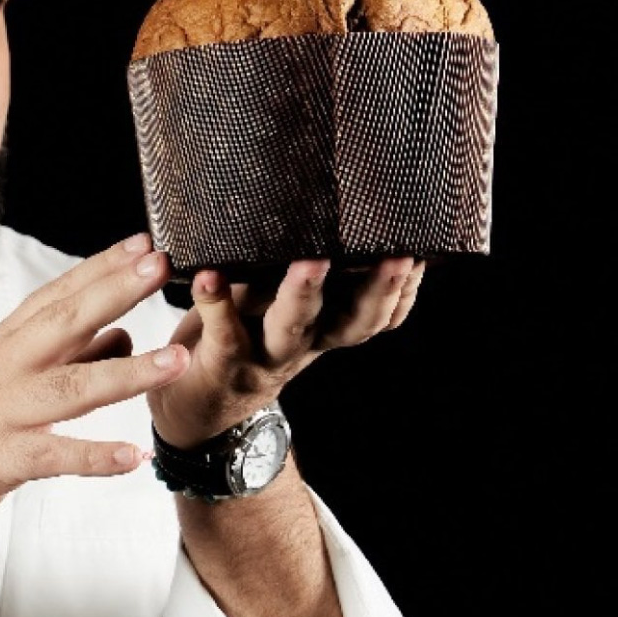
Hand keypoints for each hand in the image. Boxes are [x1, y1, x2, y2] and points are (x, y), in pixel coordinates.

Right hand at [0, 233, 188, 543]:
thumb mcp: (5, 377)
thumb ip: (64, 356)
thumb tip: (120, 335)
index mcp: (7, 344)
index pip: (58, 295)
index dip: (101, 268)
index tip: (143, 243)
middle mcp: (6, 369)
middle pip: (66, 322)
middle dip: (116, 293)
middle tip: (160, 267)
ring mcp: (4, 412)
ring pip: (71, 387)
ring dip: (127, 373)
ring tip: (175, 361)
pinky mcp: (1, 459)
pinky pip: (55, 456)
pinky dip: (95, 457)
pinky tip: (133, 456)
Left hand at [147, 256, 425, 448]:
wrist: (196, 408)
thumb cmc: (240, 339)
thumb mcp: (278, 311)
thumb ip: (298, 275)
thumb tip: (320, 209)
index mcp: (322, 331)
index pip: (375, 316)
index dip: (401, 293)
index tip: (421, 254)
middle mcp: (302, 346)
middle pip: (351, 324)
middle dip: (378, 290)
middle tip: (397, 255)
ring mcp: (263, 356)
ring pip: (291, 329)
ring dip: (303, 295)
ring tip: (311, 262)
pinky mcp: (220, 360)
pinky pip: (221, 330)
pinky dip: (214, 301)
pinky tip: (208, 274)